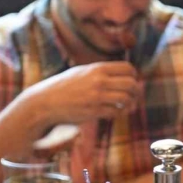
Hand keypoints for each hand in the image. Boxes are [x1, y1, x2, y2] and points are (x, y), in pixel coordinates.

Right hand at [23, 60, 141, 126]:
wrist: (46, 101)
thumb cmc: (65, 86)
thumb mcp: (82, 72)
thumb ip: (102, 72)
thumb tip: (125, 75)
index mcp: (97, 68)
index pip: (128, 68)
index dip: (134, 76)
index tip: (131, 82)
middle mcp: (99, 80)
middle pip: (131, 84)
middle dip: (136, 92)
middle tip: (133, 97)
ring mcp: (96, 96)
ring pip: (126, 99)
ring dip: (129, 104)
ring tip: (124, 106)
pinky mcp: (93, 111)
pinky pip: (115, 112)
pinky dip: (118, 113)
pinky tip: (113, 112)